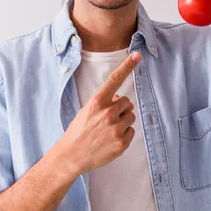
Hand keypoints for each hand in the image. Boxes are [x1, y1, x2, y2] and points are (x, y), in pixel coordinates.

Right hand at [57, 52, 141, 174]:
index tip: (137, 55)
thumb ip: (104, 102)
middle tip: (107, 119)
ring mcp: (116, 128)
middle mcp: (108, 112)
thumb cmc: (79, 131)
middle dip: (121, 109)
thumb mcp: (87, 111)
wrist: (72, 155)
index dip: (128, 66)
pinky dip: (124, 135)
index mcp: (98, 101)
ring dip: (123, 121)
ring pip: (131, 117)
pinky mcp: (122, 142)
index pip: (115, 80)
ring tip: (108, 130)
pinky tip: (111, 140)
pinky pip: (131, 131)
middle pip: (128, 102)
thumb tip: (120, 99)